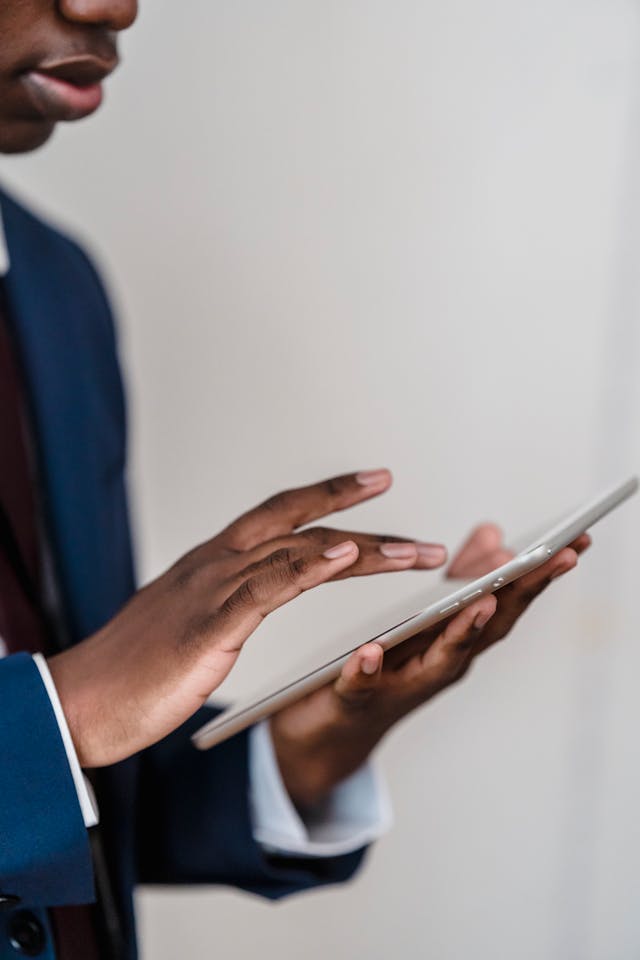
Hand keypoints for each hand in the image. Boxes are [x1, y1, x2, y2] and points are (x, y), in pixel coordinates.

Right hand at [48, 469, 445, 766]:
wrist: (82, 702)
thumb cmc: (133, 670)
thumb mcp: (187, 623)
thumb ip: (221, 601)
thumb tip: (247, 595)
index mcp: (211, 563)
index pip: (277, 516)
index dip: (326, 496)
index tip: (369, 484)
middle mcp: (215, 563)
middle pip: (294, 519)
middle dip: (352, 506)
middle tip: (396, 492)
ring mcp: (213, 589)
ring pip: (297, 551)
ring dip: (361, 548)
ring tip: (411, 550)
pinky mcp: (211, 623)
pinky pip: (269, 586)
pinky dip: (310, 567)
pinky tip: (343, 556)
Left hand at [270, 525, 590, 808]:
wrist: (332, 731)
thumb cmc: (388, 667)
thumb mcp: (427, 617)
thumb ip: (460, 578)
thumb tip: (494, 533)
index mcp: (457, 639)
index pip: (506, 601)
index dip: (540, 573)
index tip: (574, 541)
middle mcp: (441, 665)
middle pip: (489, 627)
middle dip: (522, 592)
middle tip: (553, 558)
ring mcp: (403, 685)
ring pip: (440, 660)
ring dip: (464, 632)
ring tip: (483, 602)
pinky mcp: (354, 700)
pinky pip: (361, 686)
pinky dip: (368, 671)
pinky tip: (371, 651)